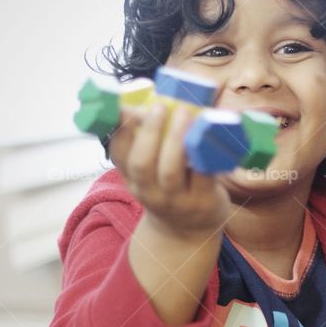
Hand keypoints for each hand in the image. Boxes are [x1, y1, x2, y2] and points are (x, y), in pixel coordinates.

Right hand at [107, 101, 230, 238]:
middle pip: (141, 164)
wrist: (189, 230)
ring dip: (175, 140)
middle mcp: (149, 191)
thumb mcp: (150, 171)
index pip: (118, 153)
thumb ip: (148, 140)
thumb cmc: (170, 187)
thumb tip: (150, 97)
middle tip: (160, 106)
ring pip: (170, 172)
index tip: (126, 107)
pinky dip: (203, 156)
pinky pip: (202, 177)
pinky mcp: (202, 202)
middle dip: (149, 133)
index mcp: (133, 177)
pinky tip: (207, 136)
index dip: (120, 130)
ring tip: (185, 114)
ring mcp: (176, 200)